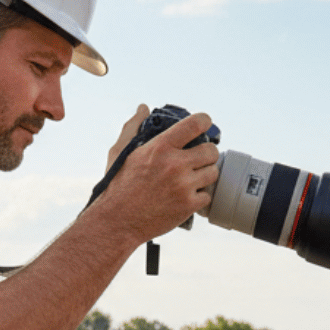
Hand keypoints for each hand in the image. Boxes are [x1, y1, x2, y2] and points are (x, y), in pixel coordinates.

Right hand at [86, 111, 220, 248]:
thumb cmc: (117, 186)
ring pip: (213, 173)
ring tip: (193, 178)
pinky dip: (200, 197)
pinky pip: (207, 196)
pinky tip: (188, 195)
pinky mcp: (187, 206)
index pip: (196, 124)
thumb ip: (133, 127)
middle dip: (206, 154)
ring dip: (205, 175)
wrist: (116, 221)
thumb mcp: (119, 152)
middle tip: (198, 158)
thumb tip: (143, 108)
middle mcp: (175, 165)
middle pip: (211, 151)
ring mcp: (183, 186)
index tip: (204, 125)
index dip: (204, 122)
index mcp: (160, 147)